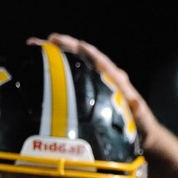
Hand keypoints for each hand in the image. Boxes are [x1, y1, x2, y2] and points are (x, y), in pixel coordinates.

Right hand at [27, 33, 160, 146]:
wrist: (140, 135)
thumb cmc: (141, 126)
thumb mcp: (140, 119)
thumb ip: (136, 110)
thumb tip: (134, 102)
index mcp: (117, 80)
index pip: (100, 61)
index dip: (86, 51)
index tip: (70, 43)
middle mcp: (105, 78)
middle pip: (83, 58)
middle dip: (65, 48)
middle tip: (43, 41)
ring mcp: (96, 85)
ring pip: (75, 66)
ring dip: (57, 57)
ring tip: (36, 49)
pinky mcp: (89, 94)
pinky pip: (72, 79)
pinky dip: (58, 73)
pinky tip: (42, 70)